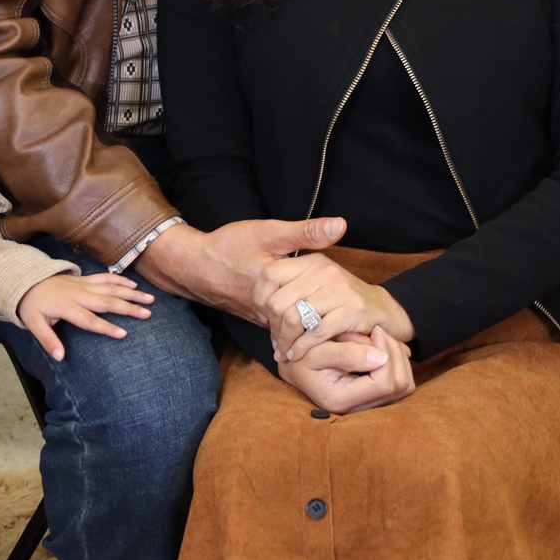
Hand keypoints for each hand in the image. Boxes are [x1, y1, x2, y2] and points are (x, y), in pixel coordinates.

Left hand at [17, 271, 152, 361]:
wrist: (27, 281)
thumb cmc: (32, 306)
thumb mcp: (33, 324)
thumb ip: (47, 340)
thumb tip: (60, 357)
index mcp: (67, 307)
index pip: (89, 320)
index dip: (106, 327)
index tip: (123, 334)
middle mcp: (79, 294)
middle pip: (107, 301)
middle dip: (128, 308)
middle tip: (147, 314)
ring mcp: (84, 284)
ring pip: (111, 288)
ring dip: (131, 293)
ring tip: (149, 299)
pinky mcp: (85, 279)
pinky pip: (106, 277)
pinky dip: (120, 280)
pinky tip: (134, 285)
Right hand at [137, 216, 346, 319]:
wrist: (194, 266)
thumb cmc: (230, 245)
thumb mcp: (269, 232)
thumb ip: (306, 232)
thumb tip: (341, 225)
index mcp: (277, 286)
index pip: (316, 304)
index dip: (340, 309)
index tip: (365, 317)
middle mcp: (270, 309)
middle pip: (308, 323)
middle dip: (332, 327)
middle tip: (363, 334)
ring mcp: (263, 318)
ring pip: (297, 330)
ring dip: (316, 329)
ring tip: (344, 332)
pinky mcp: (258, 320)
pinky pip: (286, 329)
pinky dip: (300, 328)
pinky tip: (314, 323)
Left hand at [254, 250, 413, 359]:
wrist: (384, 312)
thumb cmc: (343, 303)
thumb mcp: (317, 286)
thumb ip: (291, 289)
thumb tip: (261, 308)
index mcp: (312, 261)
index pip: (270, 275)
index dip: (260, 300)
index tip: (265, 318)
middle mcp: (325, 270)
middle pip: (279, 302)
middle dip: (272, 328)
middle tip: (275, 343)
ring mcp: (339, 290)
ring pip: (294, 318)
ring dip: (285, 342)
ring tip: (284, 352)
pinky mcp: (352, 310)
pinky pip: (316, 332)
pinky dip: (302, 348)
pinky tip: (298, 355)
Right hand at [277, 328, 415, 414]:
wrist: (292, 366)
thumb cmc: (298, 357)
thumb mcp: (314, 352)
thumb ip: (346, 354)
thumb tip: (381, 357)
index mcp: (341, 400)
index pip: (384, 382)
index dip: (386, 353)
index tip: (374, 331)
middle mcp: (358, 409)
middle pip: (400, 384)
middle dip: (394, 352)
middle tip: (378, 332)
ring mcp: (369, 406)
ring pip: (405, 384)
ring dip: (398, 357)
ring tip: (379, 339)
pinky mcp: (375, 398)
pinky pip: (402, 382)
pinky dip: (397, 362)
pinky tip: (381, 347)